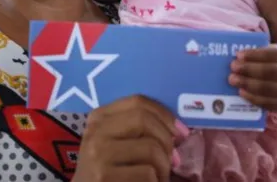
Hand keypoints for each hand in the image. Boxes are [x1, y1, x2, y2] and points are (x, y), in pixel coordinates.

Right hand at [73, 95, 189, 181]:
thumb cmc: (108, 170)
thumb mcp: (114, 142)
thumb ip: (137, 129)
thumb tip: (177, 130)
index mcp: (99, 117)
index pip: (138, 102)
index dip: (165, 114)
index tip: (181, 132)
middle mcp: (95, 132)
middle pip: (144, 120)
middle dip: (166, 140)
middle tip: (173, 160)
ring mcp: (98, 155)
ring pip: (150, 148)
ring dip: (164, 167)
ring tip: (159, 177)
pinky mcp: (104, 177)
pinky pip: (147, 173)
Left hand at [228, 43, 276, 111]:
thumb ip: (262, 51)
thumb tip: (239, 55)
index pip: (273, 54)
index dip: (255, 54)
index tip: (239, 54)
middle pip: (270, 72)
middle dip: (249, 69)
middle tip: (233, 67)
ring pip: (268, 89)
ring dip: (248, 84)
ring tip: (233, 80)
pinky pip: (267, 103)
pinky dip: (253, 98)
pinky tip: (241, 92)